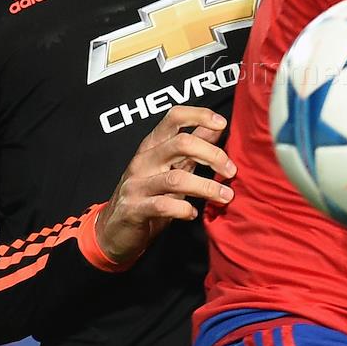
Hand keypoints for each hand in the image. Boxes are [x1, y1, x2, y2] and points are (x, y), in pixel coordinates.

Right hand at [95, 107, 235, 265]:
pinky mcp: (133, 209)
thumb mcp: (172, 167)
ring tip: (225, 196)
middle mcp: (143, 160)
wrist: (114, 230)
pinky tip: (193, 214)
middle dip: (212, 155)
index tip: (222, 124)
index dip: (199, 115)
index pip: (174, 117)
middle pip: (181, 144)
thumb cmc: (149, 195)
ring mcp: (136, 185)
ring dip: (206, 187)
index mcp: (153, 146)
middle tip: (231, 171)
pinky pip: (163, 206)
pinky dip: (184, 209)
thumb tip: (217, 127)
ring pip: (176, 179)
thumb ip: (193, 147)